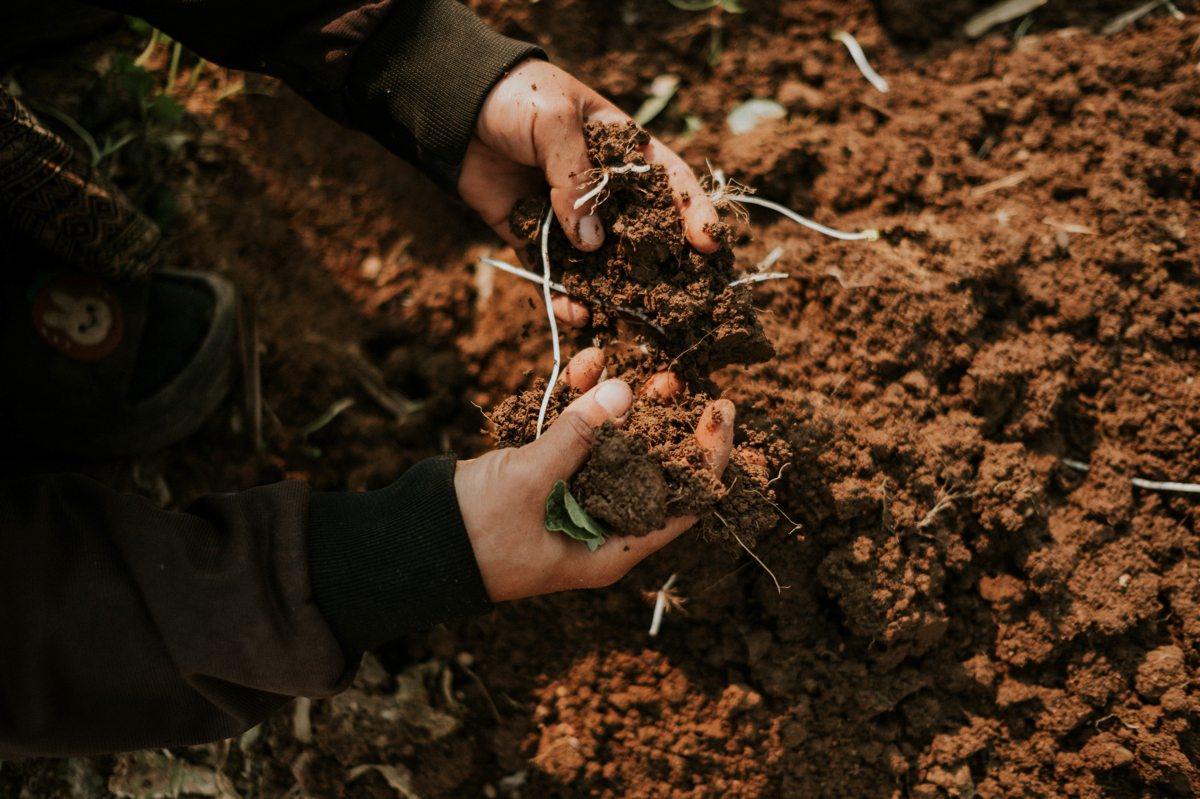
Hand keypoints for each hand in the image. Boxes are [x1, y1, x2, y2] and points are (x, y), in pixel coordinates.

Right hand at [455, 348, 733, 601]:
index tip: (720, 413)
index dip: (707, 458)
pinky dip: (579, 405)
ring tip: (636, 367)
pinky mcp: (543, 478)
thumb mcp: (530, 482)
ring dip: (621, 408)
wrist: (411, 545)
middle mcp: (598, 527)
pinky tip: (587, 364)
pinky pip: (573, 438)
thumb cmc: (474, 532)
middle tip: (673, 382)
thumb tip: (623, 391)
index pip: (683, 504)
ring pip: (611, 448)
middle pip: (649, 471)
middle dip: (663, 424)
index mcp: (610, 549)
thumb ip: (577, 437)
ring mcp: (570, 501)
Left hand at [459, 59, 720, 327]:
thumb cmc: (515, 98)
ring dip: (615, 292)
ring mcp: (569, 216)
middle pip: (643, 233)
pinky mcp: (533, 236)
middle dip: (663, 268)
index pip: (671, 182)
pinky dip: (565, 296)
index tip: (709, 244)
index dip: (695, 212)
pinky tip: (576, 316)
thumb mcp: (556, 124)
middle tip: (680, 302)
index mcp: (623, 149)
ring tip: (629, 322)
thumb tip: (594, 244)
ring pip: (602, 262)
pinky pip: (555, 272)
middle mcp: (603, 189)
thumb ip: (578, 180)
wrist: (451, 107)